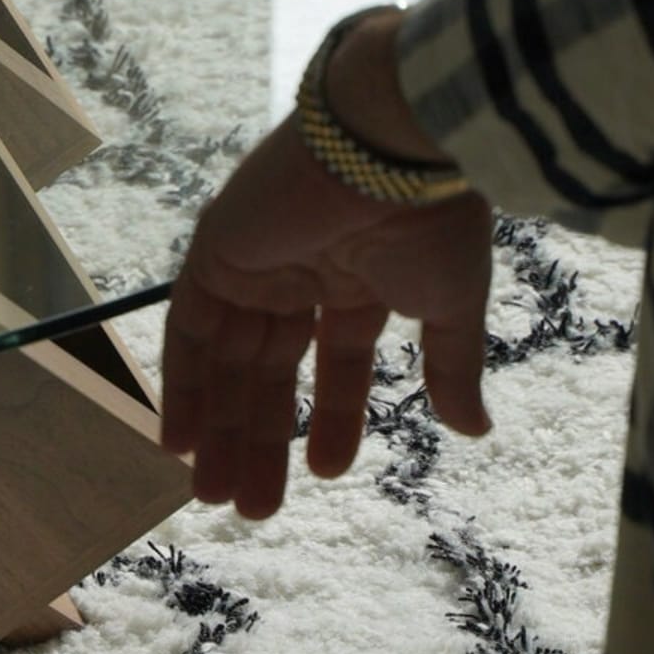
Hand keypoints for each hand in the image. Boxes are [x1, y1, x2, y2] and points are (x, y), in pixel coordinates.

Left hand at [160, 18, 492, 519]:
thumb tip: (475, 432)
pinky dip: (181, 382)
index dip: (333, 418)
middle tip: (253, 509)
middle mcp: (304, 271)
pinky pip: (189, 328)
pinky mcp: (216, 250)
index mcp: (362, 278)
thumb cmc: (432, 216)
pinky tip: (178, 439)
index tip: (329, 475)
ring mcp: (256, 262)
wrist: (389, 144)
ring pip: (229, 360)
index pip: (338, 361)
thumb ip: (451, 369)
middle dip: (262, 440)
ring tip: (216, 496)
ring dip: (220, 428)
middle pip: (272, 371)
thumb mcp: (452, 305)